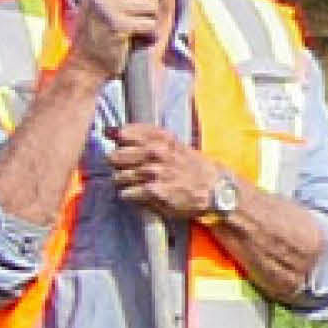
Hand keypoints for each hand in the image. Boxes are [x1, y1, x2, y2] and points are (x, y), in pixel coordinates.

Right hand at [64, 0, 178, 84]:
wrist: (87, 66)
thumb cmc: (102, 38)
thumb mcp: (107, 7)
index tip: (142, 7)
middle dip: (150, 4)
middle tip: (139, 20)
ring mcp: (107, 7)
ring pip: (151, 5)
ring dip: (150, 20)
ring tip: (136, 31)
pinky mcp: (118, 25)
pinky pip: (150, 23)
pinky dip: (149, 33)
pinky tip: (138, 39)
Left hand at [108, 127, 232, 222]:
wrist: (213, 188)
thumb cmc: (190, 165)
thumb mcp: (173, 143)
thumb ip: (147, 137)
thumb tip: (114, 132)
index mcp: (160, 137)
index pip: (124, 133)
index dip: (117, 141)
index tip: (118, 144)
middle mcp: (156, 152)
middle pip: (115, 156)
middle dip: (117, 164)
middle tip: (124, 169)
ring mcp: (154, 172)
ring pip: (119, 177)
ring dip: (122, 182)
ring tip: (134, 184)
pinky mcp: (154, 192)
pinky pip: (127, 193)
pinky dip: (129, 195)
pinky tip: (138, 194)